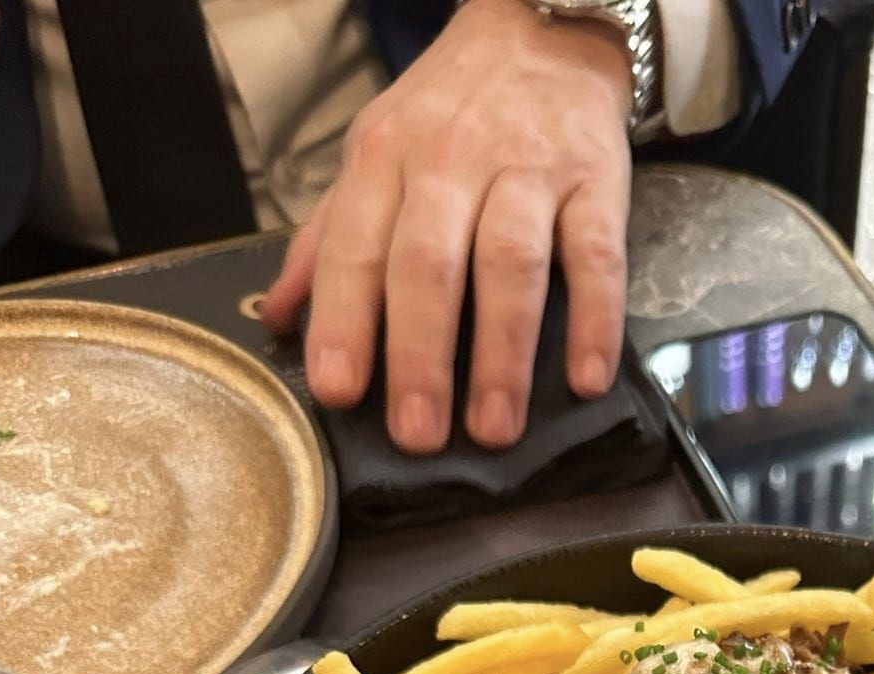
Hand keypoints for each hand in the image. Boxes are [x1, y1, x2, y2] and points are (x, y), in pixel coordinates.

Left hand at [261, 0, 633, 453]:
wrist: (542, 27)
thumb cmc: (452, 112)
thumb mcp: (375, 155)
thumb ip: (329, 239)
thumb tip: (277, 316)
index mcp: (385, 159)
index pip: (357, 248)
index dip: (345, 322)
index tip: (338, 392)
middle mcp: (452, 161)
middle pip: (429, 265)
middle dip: (420, 355)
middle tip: (417, 434)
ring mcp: (528, 170)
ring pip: (509, 266)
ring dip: (501, 353)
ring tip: (494, 428)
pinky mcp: (595, 179)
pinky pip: (597, 255)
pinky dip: (594, 319)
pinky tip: (586, 378)